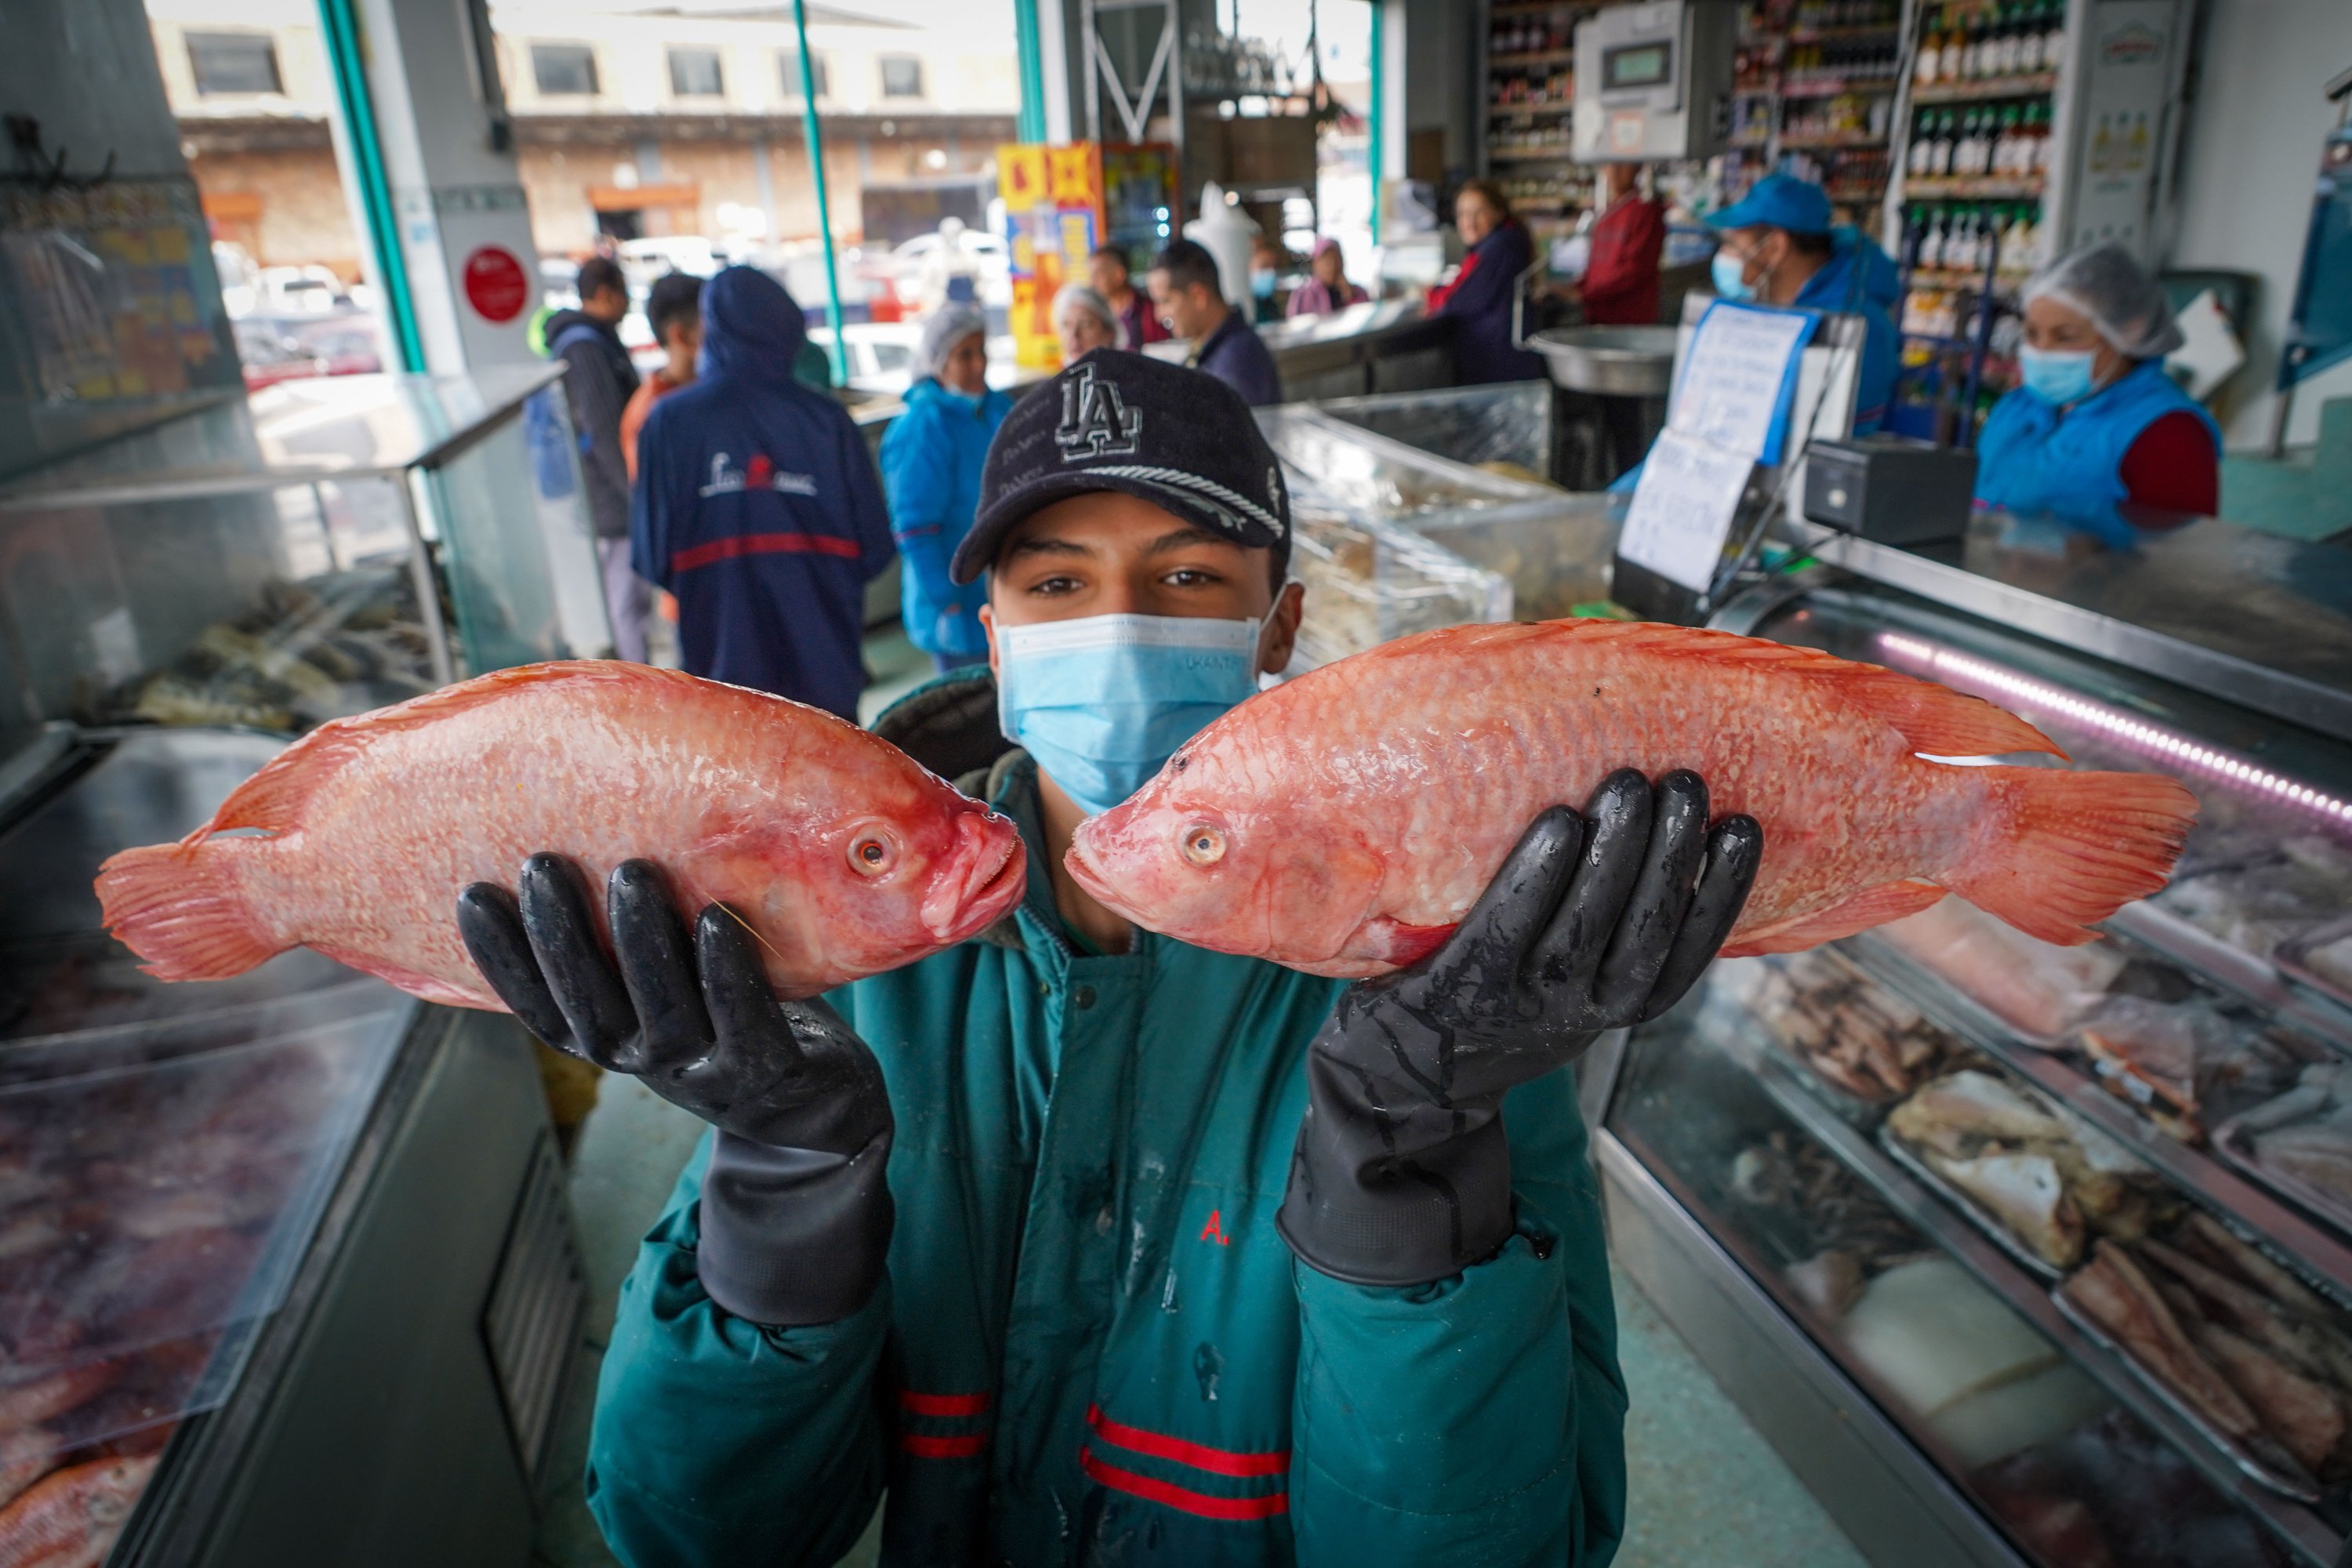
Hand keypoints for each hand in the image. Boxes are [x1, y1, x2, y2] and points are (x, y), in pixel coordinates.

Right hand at [457, 855, 892, 1324]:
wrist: (815, 1107)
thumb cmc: (732, 1013)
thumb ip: (627, 938)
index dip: (501, 959)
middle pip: (591, 1004)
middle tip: (542, 865)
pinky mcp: (767, 1074)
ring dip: (642, 943)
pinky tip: (718, 922)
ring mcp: (704, 1072)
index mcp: (608, 1038)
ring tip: (632, 874)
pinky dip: (728, 975)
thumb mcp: (669, 980)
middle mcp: (644, 1059)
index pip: (538, 1005)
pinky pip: (744, 1024)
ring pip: (662, 1011)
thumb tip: (575, 838)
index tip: (472, 894)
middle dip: (562, 935)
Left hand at [1277, 770, 1761, 1285]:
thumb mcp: (1577, 980)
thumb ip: (1615, 924)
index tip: (1743, 827)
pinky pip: (1508, 925)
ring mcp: (1525, 999)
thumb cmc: (1506, 994)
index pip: (1690, 949)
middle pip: (1643, 927)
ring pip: (1584, 922)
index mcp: (1623, 1004)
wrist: (1410, 1068)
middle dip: (1671, 852)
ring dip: (1614, 851)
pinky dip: (1537, 876)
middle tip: (1683, 781)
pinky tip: (1560, 823)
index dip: (1724, 890)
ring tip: (1629, 785)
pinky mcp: (1465, 984)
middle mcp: (1584, 1009)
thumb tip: (1661, 821)